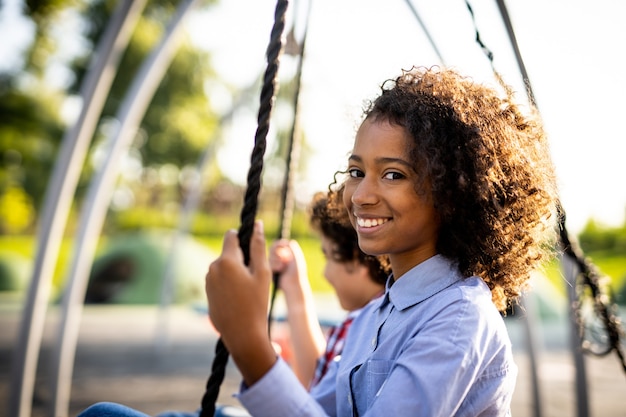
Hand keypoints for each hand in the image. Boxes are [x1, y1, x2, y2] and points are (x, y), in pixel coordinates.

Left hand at [205, 221, 276, 384]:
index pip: (231, 235)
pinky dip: (230, 285)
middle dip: (241, 259)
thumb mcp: (262, 273)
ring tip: (247, 292)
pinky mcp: (208, 293)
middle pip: (229, 253)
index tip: (253, 252)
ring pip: (225, 267)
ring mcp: (208, 282)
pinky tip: (239, 300)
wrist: (243, 335)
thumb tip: (258, 224)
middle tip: (255, 278)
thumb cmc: (256, 304)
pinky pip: (220, 281)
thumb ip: (258, 246)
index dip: (243, 239)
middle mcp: (213, 268)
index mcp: (226, 261)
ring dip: (235, 273)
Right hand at [269, 239, 308, 294]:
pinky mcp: (270, 270)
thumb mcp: (296, 257)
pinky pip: (267, 263)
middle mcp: (280, 258)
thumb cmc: (297, 272)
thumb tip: (285, 241)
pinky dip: (274, 265)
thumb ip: (291, 247)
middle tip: (281, 258)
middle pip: (272, 248)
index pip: (279, 243)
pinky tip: (279, 270)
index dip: (279, 243)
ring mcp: (274, 264)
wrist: (292, 285)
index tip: (282, 245)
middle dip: (276, 252)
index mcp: (287, 253)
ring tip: (282, 267)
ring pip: (269, 256)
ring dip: (276, 260)